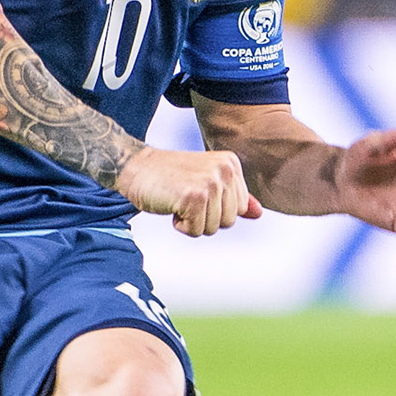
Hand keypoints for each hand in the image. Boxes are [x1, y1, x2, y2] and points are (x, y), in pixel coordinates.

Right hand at [116, 146, 261, 236]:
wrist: (136, 168)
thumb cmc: (170, 177)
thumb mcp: (206, 182)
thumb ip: (232, 197)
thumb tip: (258, 213)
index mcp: (231, 164)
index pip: (239, 210)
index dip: (214, 210)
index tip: (195, 192)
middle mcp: (225, 170)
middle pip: (230, 222)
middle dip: (205, 218)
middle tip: (185, 197)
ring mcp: (210, 183)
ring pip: (214, 229)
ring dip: (192, 222)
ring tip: (178, 200)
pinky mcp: (194, 197)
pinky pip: (196, 231)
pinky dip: (180, 226)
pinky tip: (171, 205)